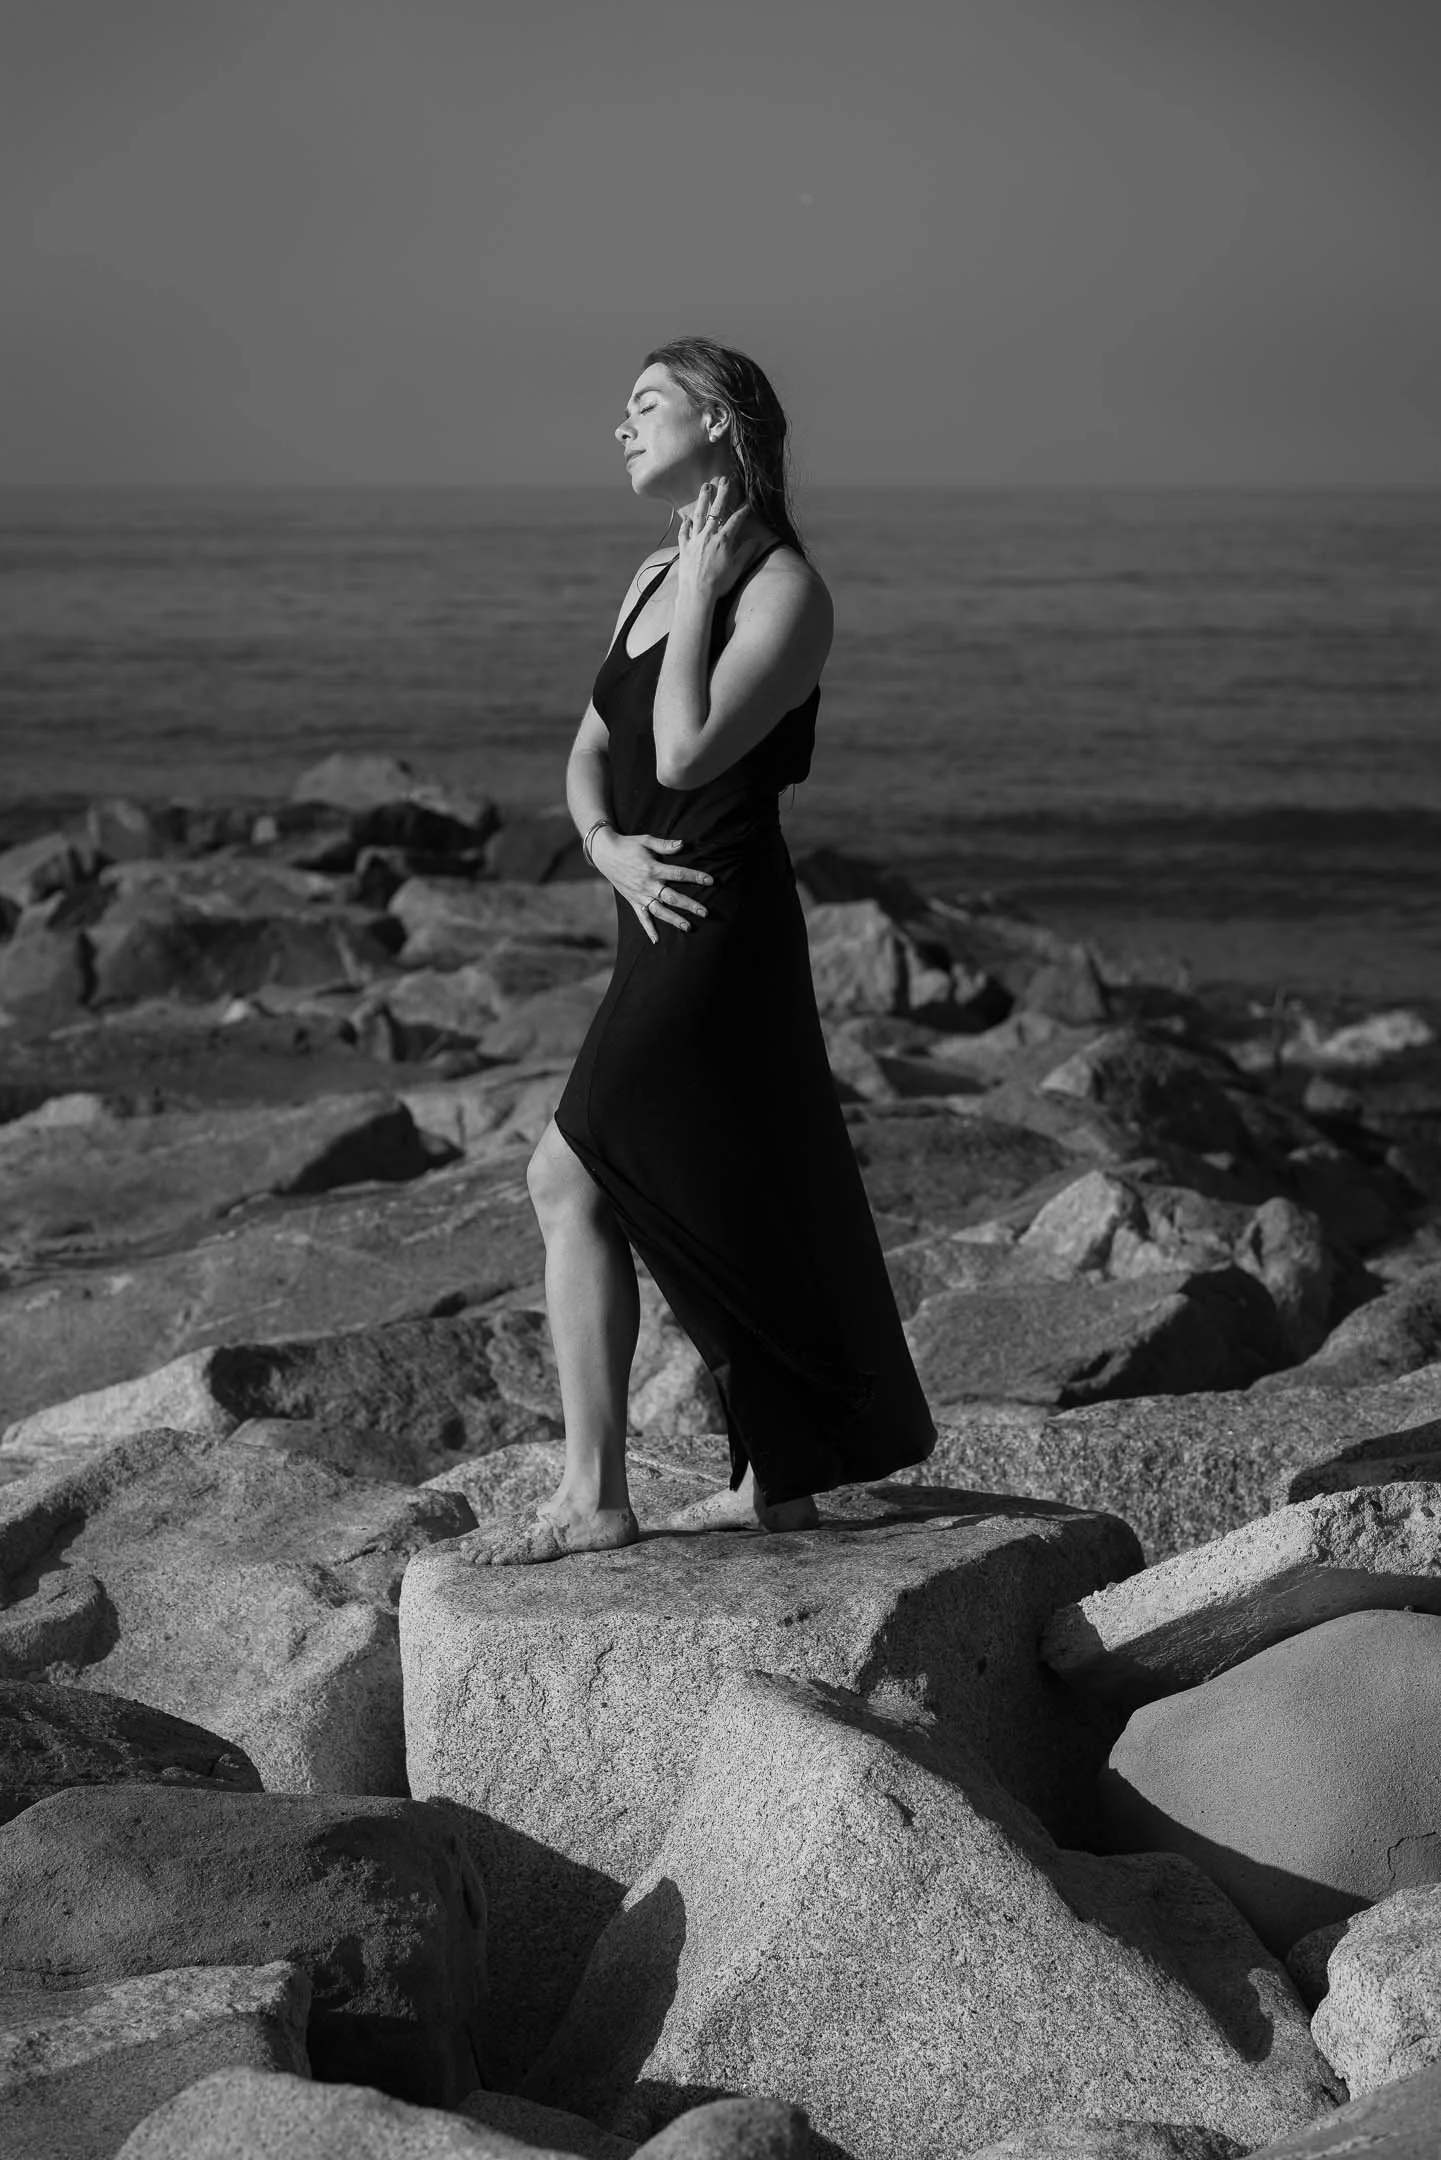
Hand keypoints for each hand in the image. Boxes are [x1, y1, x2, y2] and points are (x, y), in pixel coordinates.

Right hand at [592, 827, 712, 945]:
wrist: (604, 853)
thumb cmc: (628, 845)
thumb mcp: (646, 840)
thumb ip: (664, 845)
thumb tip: (682, 844)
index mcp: (653, 868)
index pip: (678, 874)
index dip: (695, 876)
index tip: (710, 880)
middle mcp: (647, 884)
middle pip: (672, 897)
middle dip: (689, 904)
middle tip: (705, 912)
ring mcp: (640, 894)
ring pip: (659, 910)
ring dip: (674, 919)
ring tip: (688, 927)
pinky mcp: (632, 900)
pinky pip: (641, 917)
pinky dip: (648, 929)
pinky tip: (656, 940)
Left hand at [674, 474, 755, 602]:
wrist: (697, 594)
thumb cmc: (719, 584)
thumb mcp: (737, 569)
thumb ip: (746, 553)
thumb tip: (756, 541)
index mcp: (723, 541)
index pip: (736, 521)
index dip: (743, 511)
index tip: (747, 504)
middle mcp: (708, 536)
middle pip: (716, 510)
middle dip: (722, 494)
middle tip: (724, 479)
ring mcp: (695, 540)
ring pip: (699, 515)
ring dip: (703, 500)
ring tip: (705, 486)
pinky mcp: (684, 548)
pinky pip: (684, 532)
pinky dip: (686, 524)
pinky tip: (687, 518)